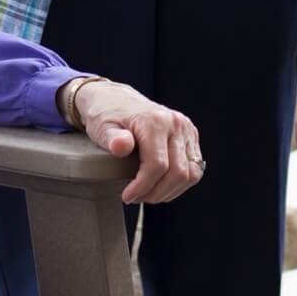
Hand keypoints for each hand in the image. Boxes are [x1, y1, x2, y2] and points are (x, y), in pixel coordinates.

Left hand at [73, 82, 203, 205]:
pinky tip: (160, 184)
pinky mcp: (190, 137)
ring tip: (148, 192)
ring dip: (169, 191)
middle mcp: (176, 123)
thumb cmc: (108, 114)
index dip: (143, 187)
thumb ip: (112, 138)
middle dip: (156, 192)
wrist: (116, 98)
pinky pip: (194, 169)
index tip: (127, 196)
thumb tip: (120, 146)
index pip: (157, 165)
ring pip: (190, 174)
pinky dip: (179, 183)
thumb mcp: (102, 126)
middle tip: (136, 197)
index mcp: (155, 120)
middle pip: (177, 172)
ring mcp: (186, 129)